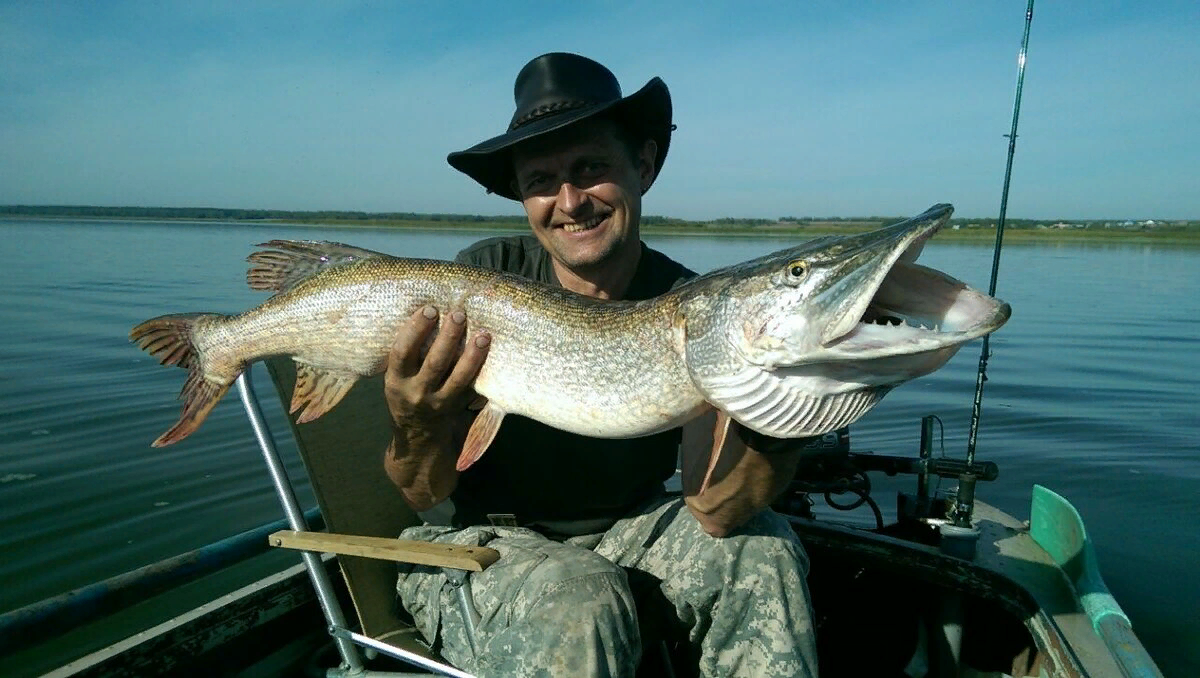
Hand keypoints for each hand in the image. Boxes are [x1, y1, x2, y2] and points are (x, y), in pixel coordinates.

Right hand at [385, 305, 490, 425]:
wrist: (418, 437)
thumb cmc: (408, 393)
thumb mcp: (398, 377)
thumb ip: (408, 353)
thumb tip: (426, 311)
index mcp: (395, 380)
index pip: (402, 352)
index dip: (415, 329)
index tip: (429, 309)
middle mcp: (416, 392)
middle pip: (434, 362)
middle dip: (448, 336)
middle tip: (459, 313)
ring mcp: (438, 402)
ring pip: (458, 377)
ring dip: (472, 354)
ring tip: (482, 333)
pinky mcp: (457, 407)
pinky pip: (471, 387)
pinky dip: (481, 368)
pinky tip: (488, 350)